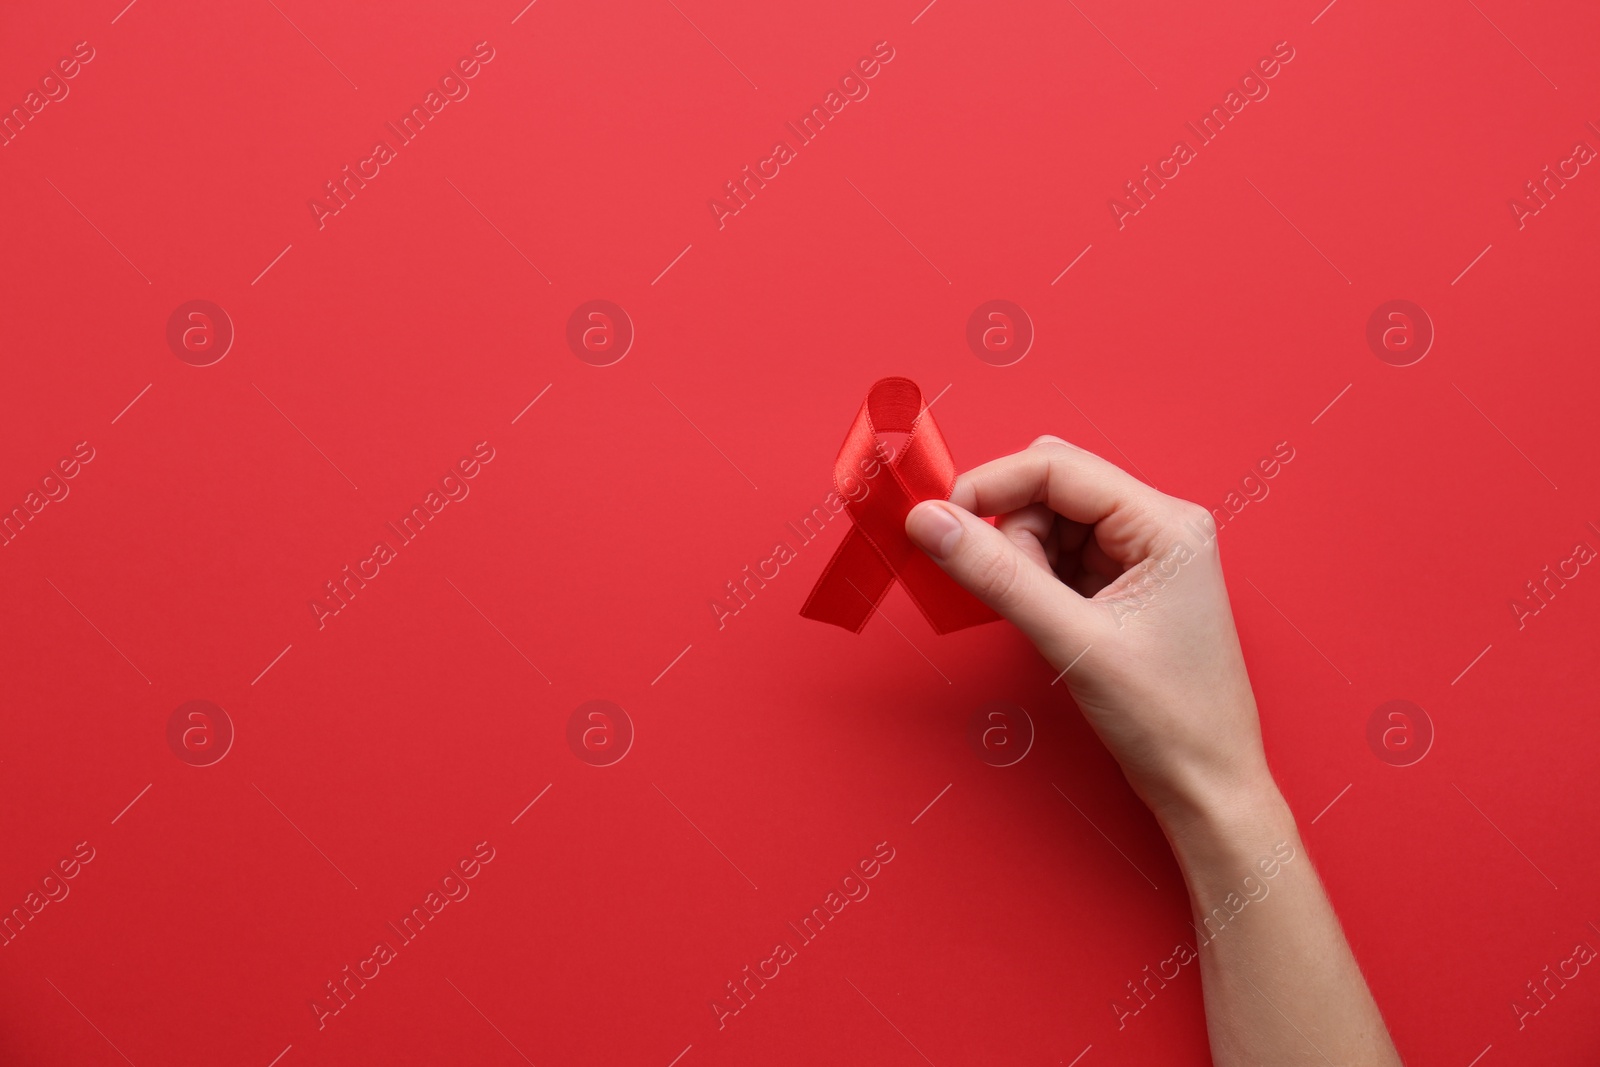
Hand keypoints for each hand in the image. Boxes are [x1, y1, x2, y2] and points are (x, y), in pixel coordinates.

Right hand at [905, 436, 1275, 827]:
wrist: (1206, 784)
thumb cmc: (1168, 718)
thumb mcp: (1073, 640)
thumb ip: (997, 575)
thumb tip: (932, 521)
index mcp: (1166, 523)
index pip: (1058, 467)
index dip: (991, 485)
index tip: (939, 521)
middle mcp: (1159, 526)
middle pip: (1052, 488)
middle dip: (1010, 528)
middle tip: (1002, 587)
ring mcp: (1143, 556)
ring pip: (1050, 523)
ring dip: (1021, 559)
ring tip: (1041, 619)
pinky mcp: (1125, 585)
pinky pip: (1060, 557)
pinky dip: (1034, 581)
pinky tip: (1045, 621)